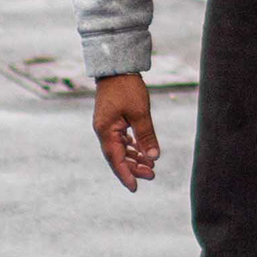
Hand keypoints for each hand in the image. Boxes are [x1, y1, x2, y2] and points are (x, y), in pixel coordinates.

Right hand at [92, 74, 160, 191]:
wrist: (116, 67)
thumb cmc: (127, 88)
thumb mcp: (140, 112)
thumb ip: (146, 135)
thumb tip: (154, 157)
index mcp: (106, 130)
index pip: (115, 159)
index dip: (125, 174)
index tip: (135, 188)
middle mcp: (103, 131)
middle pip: (117, 156)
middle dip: (134, 167)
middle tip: (152, 175)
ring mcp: (107, 126)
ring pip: (120, 149)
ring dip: (134, 158)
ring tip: (151, 167)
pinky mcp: (112, 120)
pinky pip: (121, 140)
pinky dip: (132, 148)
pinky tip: (143, 152)